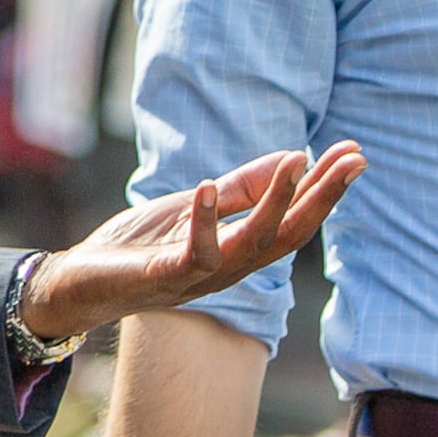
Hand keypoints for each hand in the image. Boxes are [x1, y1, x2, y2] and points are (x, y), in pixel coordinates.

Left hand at [20, 143, 365, 341]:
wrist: (81, 283)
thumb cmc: (141, 247)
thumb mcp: (196, 208)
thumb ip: (242, 189)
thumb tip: (294, 156)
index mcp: (239, 252)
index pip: (293, 220)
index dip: (325, 189)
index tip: (355, 153)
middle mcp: (229, 269)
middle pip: (288, 235)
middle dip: (322, 197)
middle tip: (353, 160)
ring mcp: (198, 276)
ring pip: (251, 245)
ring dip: (276, 202)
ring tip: (296, 160)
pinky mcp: (161, 276)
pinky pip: (191, 253)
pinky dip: (203, 220)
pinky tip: (209, 185)